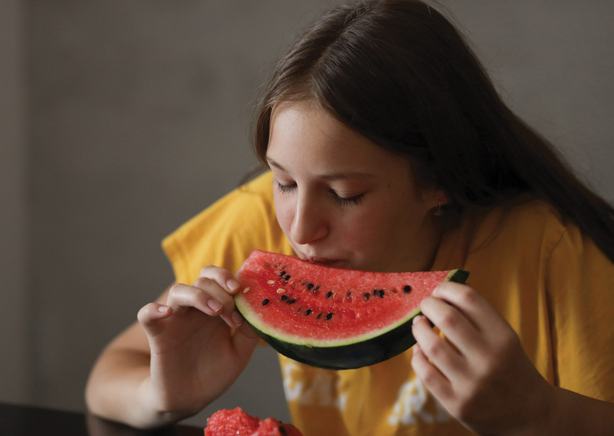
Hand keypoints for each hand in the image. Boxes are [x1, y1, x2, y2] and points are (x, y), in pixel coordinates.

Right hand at [136, 266, 258, 419]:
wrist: (191, 399)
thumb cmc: (215, 372)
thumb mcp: (239, 352)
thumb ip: (249, 330)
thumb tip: (257, 309)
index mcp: (215, 308)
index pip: (218, 278)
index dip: (229, 278)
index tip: (240, 290)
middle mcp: (195, 309)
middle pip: (202, 280)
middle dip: (220, 291)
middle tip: (231, 313)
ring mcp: (175, 320)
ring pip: (179, 290)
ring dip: (199, 295)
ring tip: (216, 311)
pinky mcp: (158, 335)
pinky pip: (146, 314)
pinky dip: (153, 309)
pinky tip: (166, 312)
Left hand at [411, 282, 554, 434]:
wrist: (531, 416)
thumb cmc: (510, 368)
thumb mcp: (506, 340)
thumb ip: (478, 319)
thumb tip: (439, 293)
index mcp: (503, 338)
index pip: (469, 299)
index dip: (448, 289)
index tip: (439, 290)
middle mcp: (489, 359)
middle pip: (447, 318)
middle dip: (429, 305)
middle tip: (426, 305)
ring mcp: (472, 384)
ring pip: (431, 346)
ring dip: (419, 329)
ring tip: (419, 324)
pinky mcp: (457, 404)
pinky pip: (426, 373)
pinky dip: (417, 357)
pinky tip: (420, 350)